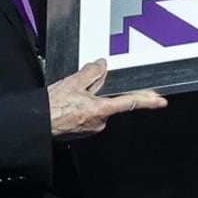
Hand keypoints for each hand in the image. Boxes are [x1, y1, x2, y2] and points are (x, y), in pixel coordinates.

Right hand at [48, 59, 166, 138]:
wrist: (37, 122)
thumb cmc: (52, 107)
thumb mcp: (72, 82)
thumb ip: (92, 72)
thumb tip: (102, 65)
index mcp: (100, 109)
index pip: (130, 102)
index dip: (147, 101)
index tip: (160, 101)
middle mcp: (100, 122)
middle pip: (108, 102)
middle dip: (100, 94)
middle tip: (81, 90)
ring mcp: (92, 128)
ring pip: (98, 108)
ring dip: (90, 101)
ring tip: (71, 98)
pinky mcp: (84, 132)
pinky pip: (90, 116)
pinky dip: (84, 109)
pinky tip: (70, 106)